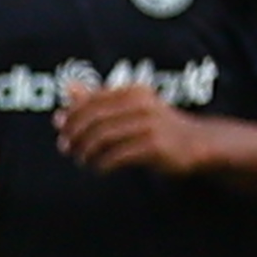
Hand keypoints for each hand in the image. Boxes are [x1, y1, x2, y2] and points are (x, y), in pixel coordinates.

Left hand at [54, 80, 209, 177]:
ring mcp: (149, 125)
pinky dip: (103, 163)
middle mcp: (141, 104)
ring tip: (82, 160)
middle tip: (66, 148)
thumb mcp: (129, 107)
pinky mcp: (155, 146)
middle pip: (94, 119)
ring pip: (103, 138)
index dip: (71, 116)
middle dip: (74, 135)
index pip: (91, 101)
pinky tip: (99, 168)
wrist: (196, 142)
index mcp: (132, 92)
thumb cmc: (156, 125)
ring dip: (86, 151)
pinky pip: (118, 156)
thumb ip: (98, 98)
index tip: (60, 130)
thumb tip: (67, 88)